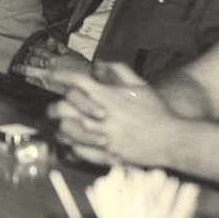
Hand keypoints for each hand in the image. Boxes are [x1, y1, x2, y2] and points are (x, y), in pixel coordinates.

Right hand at [14, 39, 91, 91]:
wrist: (92, 80)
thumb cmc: (75, 89)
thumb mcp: (55, 91)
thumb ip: (40, 84)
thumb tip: (29, 80)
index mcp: (47, 74)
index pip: (28, 69)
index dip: (20, 68)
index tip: (15, 68)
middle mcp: (51, 63)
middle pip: (35, 58)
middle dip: (28, 57)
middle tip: (24, 57)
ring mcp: (60, 57)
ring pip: (45, 50)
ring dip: (38, 49)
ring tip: (33, 47)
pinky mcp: (70, 53)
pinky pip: (61, 47)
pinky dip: (55, 44)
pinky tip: (53, 42)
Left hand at [48, 66, 175, 167]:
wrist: (170, 139)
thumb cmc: (156, 111)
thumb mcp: (139, 84)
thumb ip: (117, 70)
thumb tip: (97, 63)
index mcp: (107, 96)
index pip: (75, 81)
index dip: (58, 75)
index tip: (48, 75)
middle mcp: (100, 116)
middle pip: (63, 107)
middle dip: (54, 107)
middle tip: (55, 108)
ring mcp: (101, 136)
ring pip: (66, 131)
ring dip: (62, 128)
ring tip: (63, 127)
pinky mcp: (105, 154)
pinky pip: (78, 151)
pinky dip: (72, 147)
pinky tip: (74, 144)